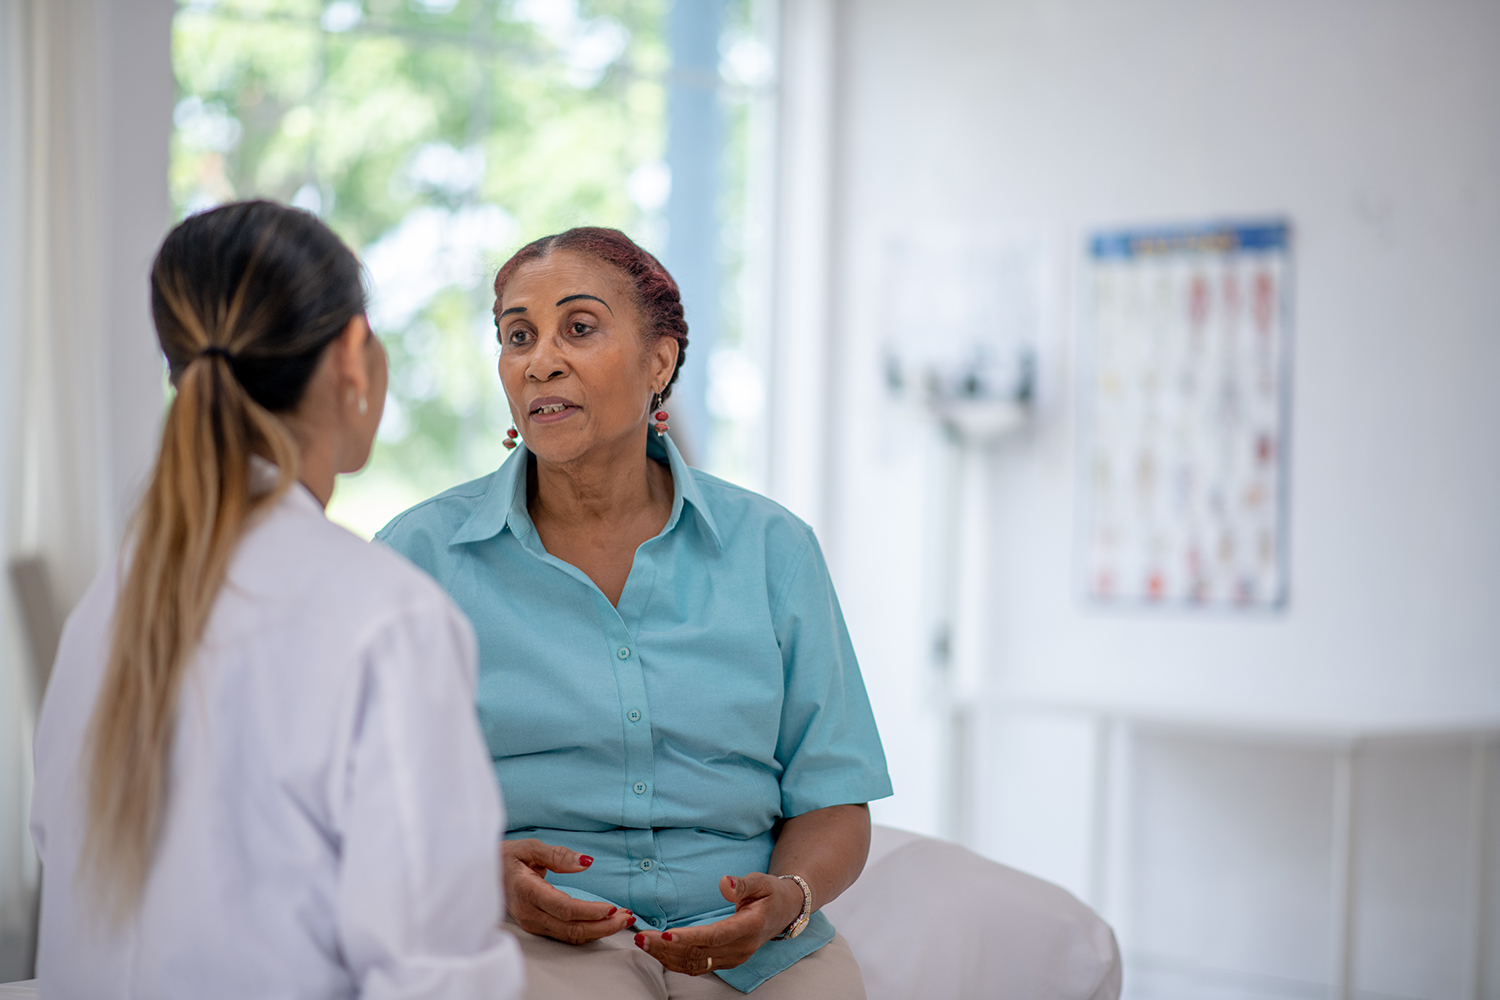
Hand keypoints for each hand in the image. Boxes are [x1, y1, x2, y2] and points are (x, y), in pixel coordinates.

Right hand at [502, 839, 635, 943]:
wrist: (485, 874)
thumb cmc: (508, 857)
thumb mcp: (531, 847)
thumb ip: (558, 855)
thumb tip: (586, 862)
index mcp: (527, 891)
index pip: (563, 908)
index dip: (589, 911)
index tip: (612, 907)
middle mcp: (529, 913)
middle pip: (571, 927)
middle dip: (603, 926)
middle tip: (627, 918)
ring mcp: (532, 923)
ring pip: (570, 935)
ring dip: (599, 931)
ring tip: (623, 920)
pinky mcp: (537, 927)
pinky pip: (565, 935)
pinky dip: (588, 931)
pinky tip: (604, 923)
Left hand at [633, 872, 804, 974]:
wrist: (785, 911)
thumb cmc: (771, 893)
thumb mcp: (762, 881)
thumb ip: (743, 884)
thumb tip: (724, 883)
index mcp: (749, 928)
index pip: (715, 936)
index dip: (689, 937)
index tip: (666, 933)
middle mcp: (740, 949)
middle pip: (699, 954)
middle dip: (667, 947)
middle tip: (642, 937)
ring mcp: (733, 958)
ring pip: (695, 964)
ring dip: (667, 956)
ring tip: (644, 943)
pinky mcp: (725, 960)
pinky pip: (697, 966)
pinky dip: (675, 961)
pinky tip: (658, 951)